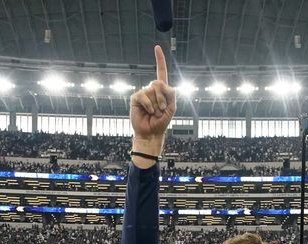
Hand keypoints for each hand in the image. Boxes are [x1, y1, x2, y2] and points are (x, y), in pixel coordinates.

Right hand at [130, 45, 175, 162]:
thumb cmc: (162, 121)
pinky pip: (143, 96)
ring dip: (156, 103)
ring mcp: (143, 93)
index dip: (159, 60)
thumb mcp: (172, 107)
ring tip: (155, 113)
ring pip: (152, 90)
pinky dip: (148, 105)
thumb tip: (161, 83)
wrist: (151, 132)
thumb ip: (171, 94)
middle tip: (162, 110)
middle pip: (158, 83)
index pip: (161, 72)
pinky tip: (148, 112)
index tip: (156, 47)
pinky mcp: (136, 98)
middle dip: (163, 97)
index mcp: (162, 90)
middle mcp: (152, 89)